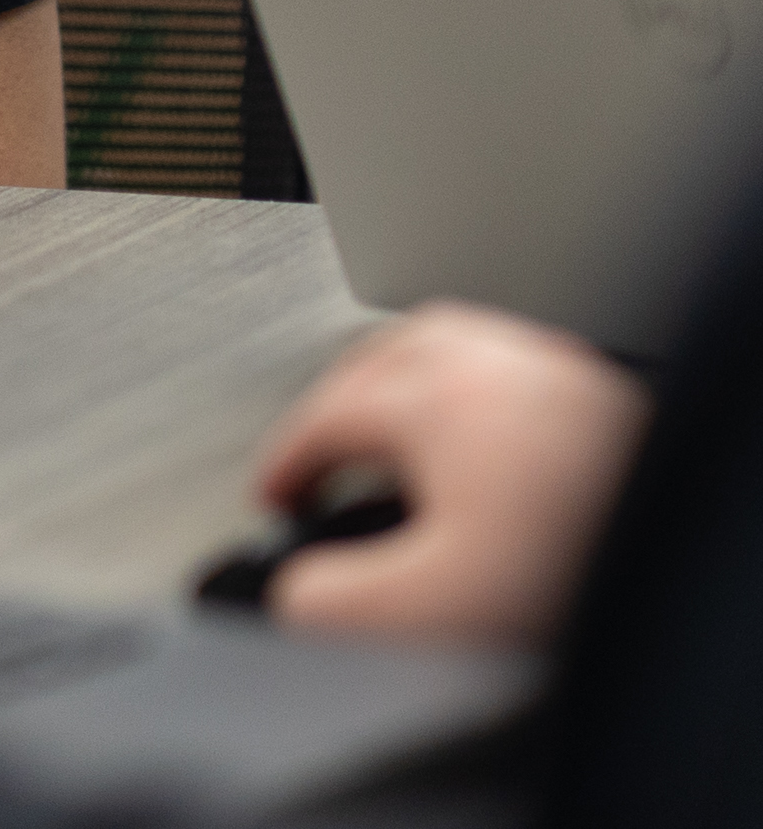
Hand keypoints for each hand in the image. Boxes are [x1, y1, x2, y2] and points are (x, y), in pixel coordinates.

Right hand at [252, 302, 648, 646]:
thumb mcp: (420, 613)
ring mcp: (567, 377)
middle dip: (341, 402)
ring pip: (459, 349)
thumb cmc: (584, 578)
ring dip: (412, 385)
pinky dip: (484, 402)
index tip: (274, 497)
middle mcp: (502, 366)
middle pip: (386, 356)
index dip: (284, 465)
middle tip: (324, 454)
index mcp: (438, 399)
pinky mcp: (620, 406)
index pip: (323, 418)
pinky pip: (524, 377)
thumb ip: (327, 602)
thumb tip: (300, 594)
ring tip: (399, 432)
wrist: (688, 571)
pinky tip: (497, 452)